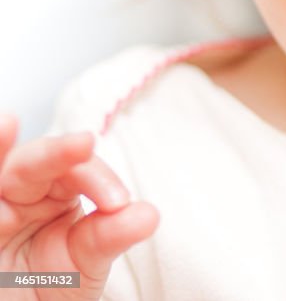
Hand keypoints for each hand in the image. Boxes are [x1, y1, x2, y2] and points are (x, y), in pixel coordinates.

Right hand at [0, 113, 158, 299]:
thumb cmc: (56, 283)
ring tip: (7, 125)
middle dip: (57, 153)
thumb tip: (149, 214)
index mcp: (54, 191)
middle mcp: (19, 193)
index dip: (97, 179)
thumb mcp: (87, 263)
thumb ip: (111, 236)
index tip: (118, 202)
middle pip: (32, 163)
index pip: (76, 170)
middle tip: (83, 145)